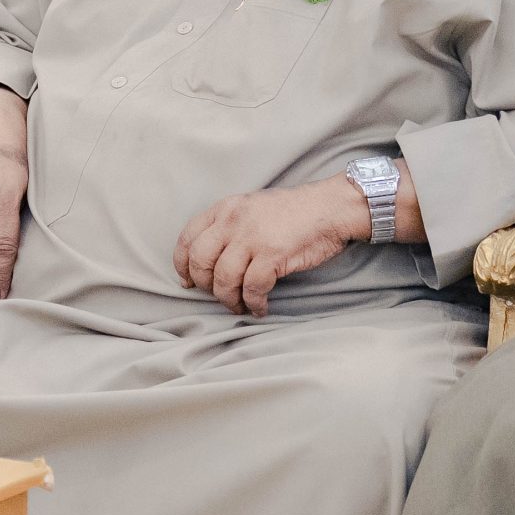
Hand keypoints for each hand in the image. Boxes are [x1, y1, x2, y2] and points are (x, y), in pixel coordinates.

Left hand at [175, 179, 361, 316]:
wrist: (331, 207)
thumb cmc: (294, 212)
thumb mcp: (251, 208)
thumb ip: (228, 227)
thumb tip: (209, 260)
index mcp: (224, 209)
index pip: (187, 238)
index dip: (182, 265)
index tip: (188, 282)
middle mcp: (232, 221)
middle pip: (200, 261)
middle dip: (204, 286)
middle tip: (219, 296)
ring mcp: (251, 237)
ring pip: (223, 279)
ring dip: (229, 300)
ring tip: (240, 307)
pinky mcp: (272, 254)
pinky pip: (252, 288)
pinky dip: (253, 303)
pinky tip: (260, 307)